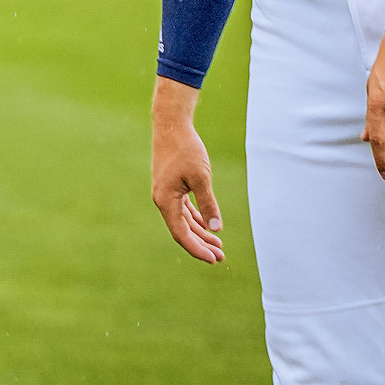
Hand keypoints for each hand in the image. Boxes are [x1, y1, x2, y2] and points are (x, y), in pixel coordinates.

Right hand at [150, 83, 222, 262]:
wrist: (171, 125)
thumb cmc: (186, 149)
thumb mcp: (201, 178)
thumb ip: (208, 204)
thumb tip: (216, 230)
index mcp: (165, 201)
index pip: (181, 233)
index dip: (197, 249)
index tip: (214, 259)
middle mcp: (163, 200)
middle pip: (182, 230)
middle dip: (201, 244)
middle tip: (221, 257)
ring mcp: (166, 193)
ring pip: (183, 221)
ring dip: (200, 233)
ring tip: (218, 245)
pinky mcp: (171, 186)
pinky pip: (183, 209)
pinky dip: (196, 219)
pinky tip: (208, 226)